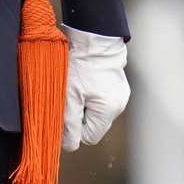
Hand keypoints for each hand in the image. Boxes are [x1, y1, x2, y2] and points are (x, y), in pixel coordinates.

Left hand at [62, 27, 129, 151]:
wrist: (93, 38)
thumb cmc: (80, 65)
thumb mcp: (69, 96)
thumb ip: (69, 123)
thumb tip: (68, 146)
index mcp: (108, 110)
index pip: (90, 136)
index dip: (74, 129)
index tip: (63, 114)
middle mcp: (119, 105)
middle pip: (94, 124)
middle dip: (79, 115)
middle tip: (68, 98)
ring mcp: (120, 95)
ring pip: (96, 111)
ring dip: (84, 104)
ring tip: (76, 86)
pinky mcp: (117, 85)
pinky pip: (101, 98)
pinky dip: (90, 94)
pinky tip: (83, 80)